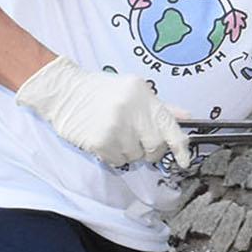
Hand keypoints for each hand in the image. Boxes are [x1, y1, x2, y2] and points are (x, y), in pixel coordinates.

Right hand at [13, 56, 191, 168]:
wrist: (64, 92)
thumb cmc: (101, 91)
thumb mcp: (135, 90)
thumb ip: (161, 106)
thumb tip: (186, 117)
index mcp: (144, 97)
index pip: (170, 126)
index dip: (180, 147)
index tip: (185, 161)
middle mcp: (132, 112)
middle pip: (155, 147)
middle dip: (150, 149)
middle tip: (137, 139)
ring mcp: (116, 128)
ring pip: (136, 156)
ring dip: (129, 151)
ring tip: (115, 133)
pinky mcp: (100, 142)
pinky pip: (118, 161)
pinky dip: (115, 155)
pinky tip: (106, 139)